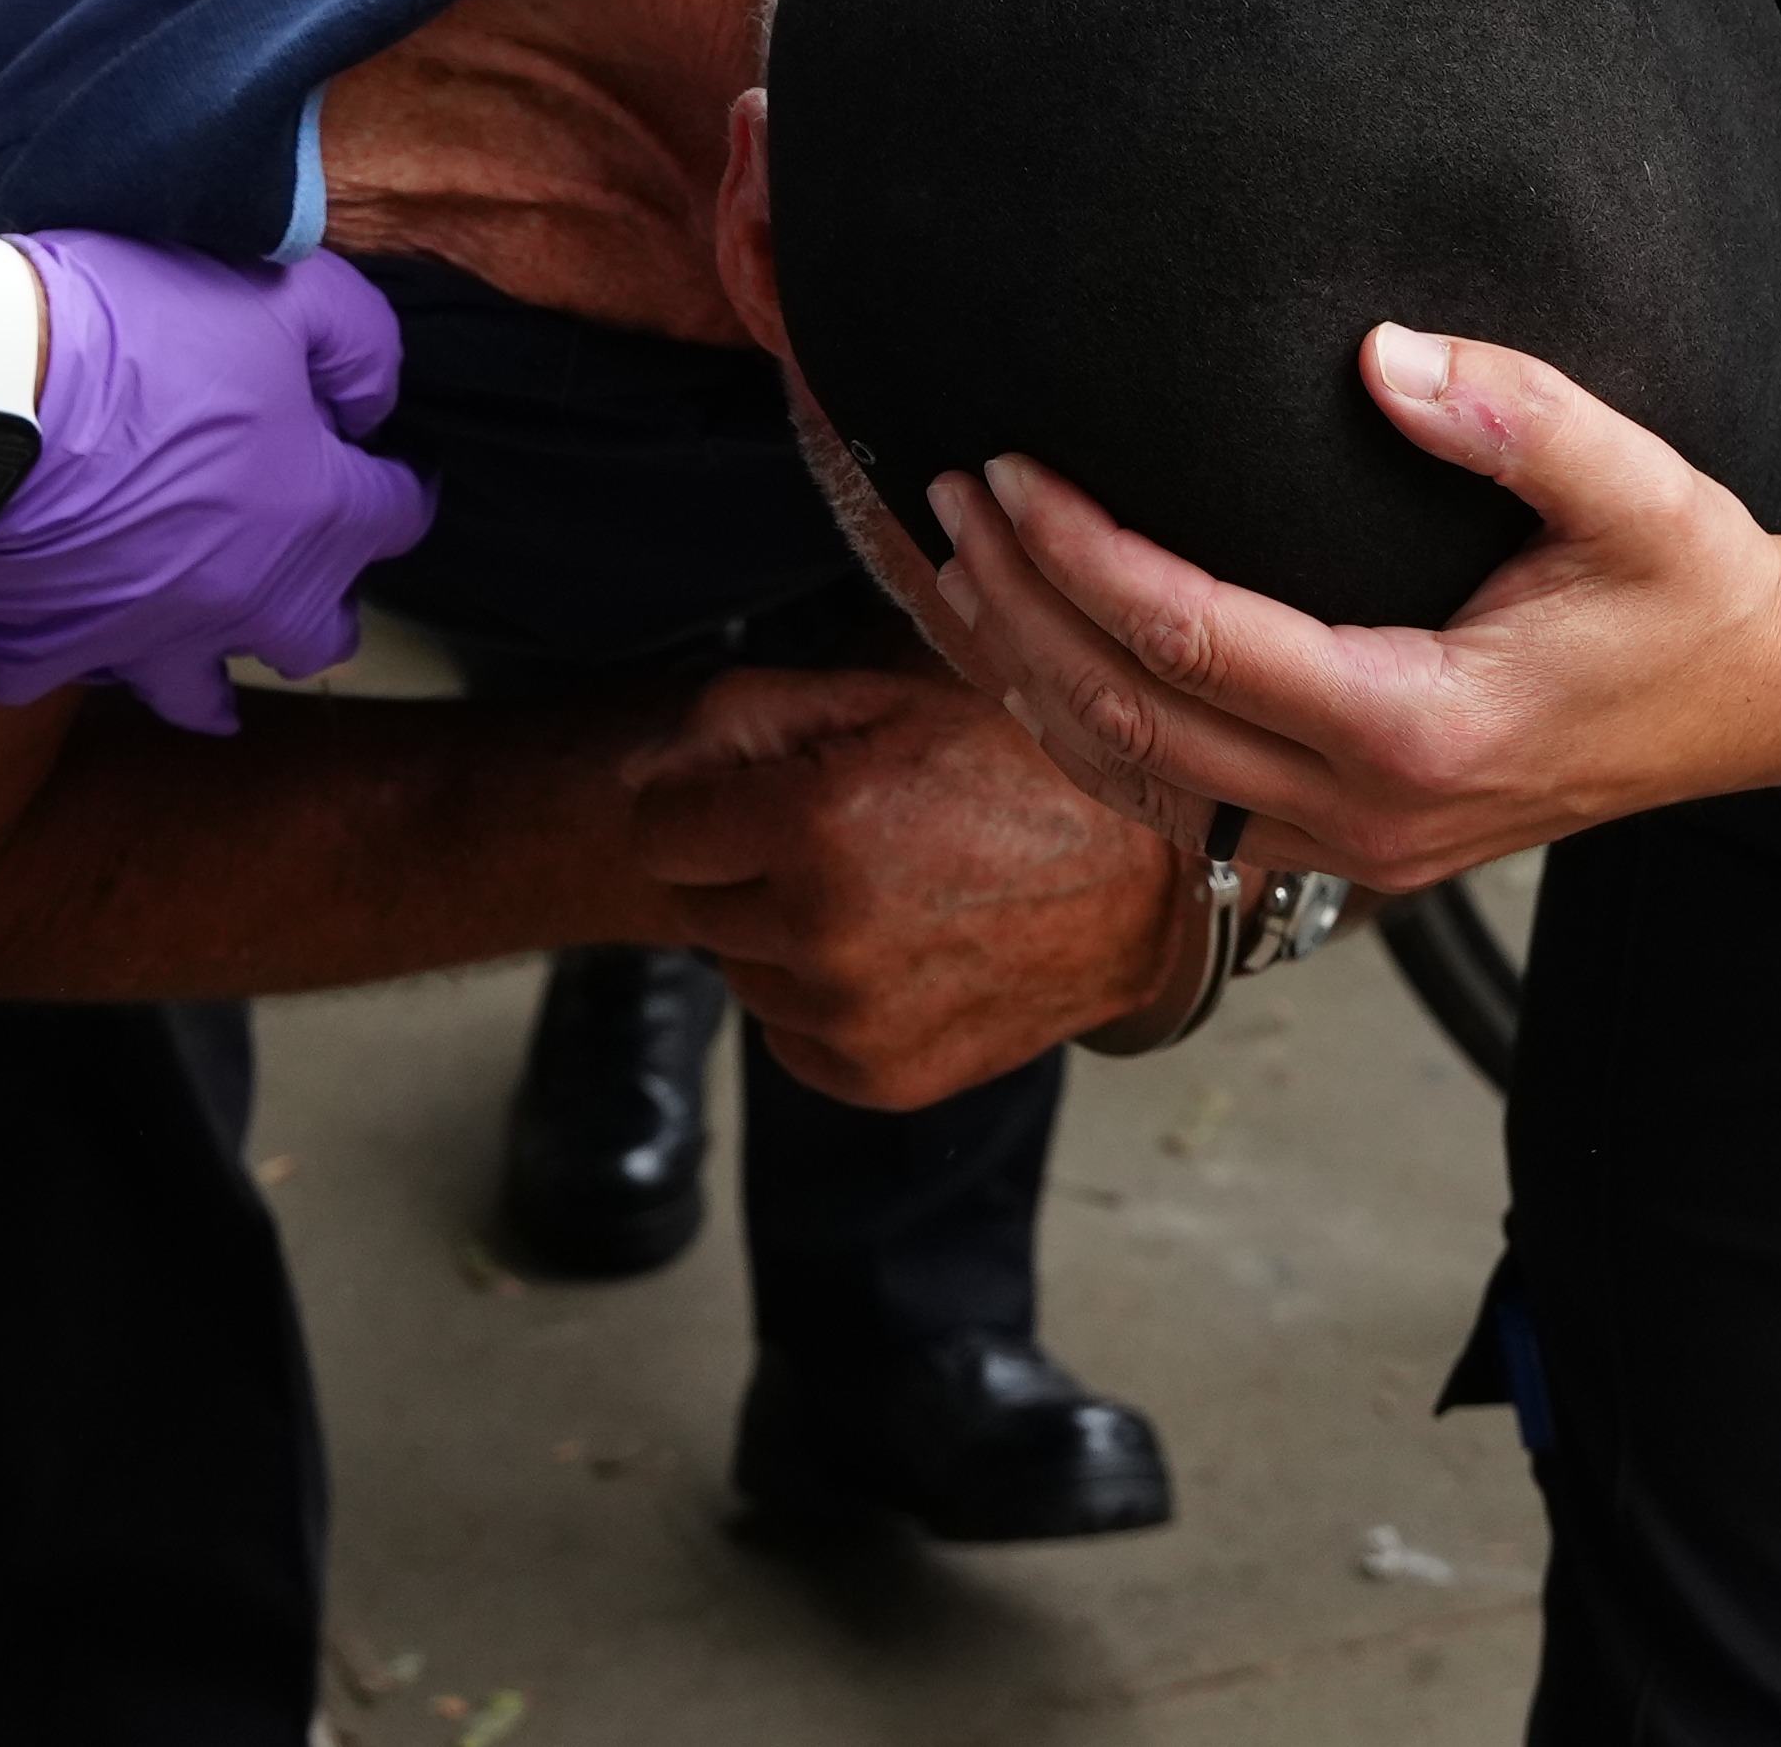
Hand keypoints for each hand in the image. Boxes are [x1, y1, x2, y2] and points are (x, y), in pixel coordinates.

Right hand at [0, 234, 432, 733]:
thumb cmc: (137, 328)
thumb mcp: (284, 292)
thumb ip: (359, 345)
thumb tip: (371, 405)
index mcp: (309, 516)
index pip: (398, 516)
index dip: (402, 484)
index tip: (389, 466)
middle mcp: (240, 598)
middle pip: (316, 636)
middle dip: (326, 607)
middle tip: (310, 569)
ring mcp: (141, 635)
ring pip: (197, 694)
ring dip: (213, 676)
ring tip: (210, 655)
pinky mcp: (43, 646)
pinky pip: (54, 677)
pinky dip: (61, 656)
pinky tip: (65, 633)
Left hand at [619, 663, 1190, 1109]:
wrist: (1141, 882)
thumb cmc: (1012, 768)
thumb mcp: (882, 701)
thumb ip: (743, 719)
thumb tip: (639, 778)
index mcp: (812, 824)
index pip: (659, 832)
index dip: (704, 804)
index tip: (759, 796)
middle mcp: (822, 934)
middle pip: (696, 904)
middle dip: (744, 867)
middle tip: (840, 838)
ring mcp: (852, 1018)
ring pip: (742, 973)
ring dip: (782, 936)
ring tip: (879, 894)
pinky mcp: (880, 1079)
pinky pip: (790, 1037)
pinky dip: (820, 1002)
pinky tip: (894, 955)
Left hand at [898, 329, 1780, 899]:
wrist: (1762, 704)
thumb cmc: (1697, 594)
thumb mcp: (1641, 491)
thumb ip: (1518, 414)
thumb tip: (1381, 352)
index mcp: (1419, 727)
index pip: (1193, 637)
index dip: (1080, 552)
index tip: (1008, 464)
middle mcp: (1367, 814)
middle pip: (1131, 720)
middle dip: (1018, 606)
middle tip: (946, 494)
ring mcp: (1350, 850)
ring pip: (1135, 782)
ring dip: (1030, 675)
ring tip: (955, 563)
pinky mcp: (1345, 849)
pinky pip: (1177, 804)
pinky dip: (1087, 731)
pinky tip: (1035, 653)